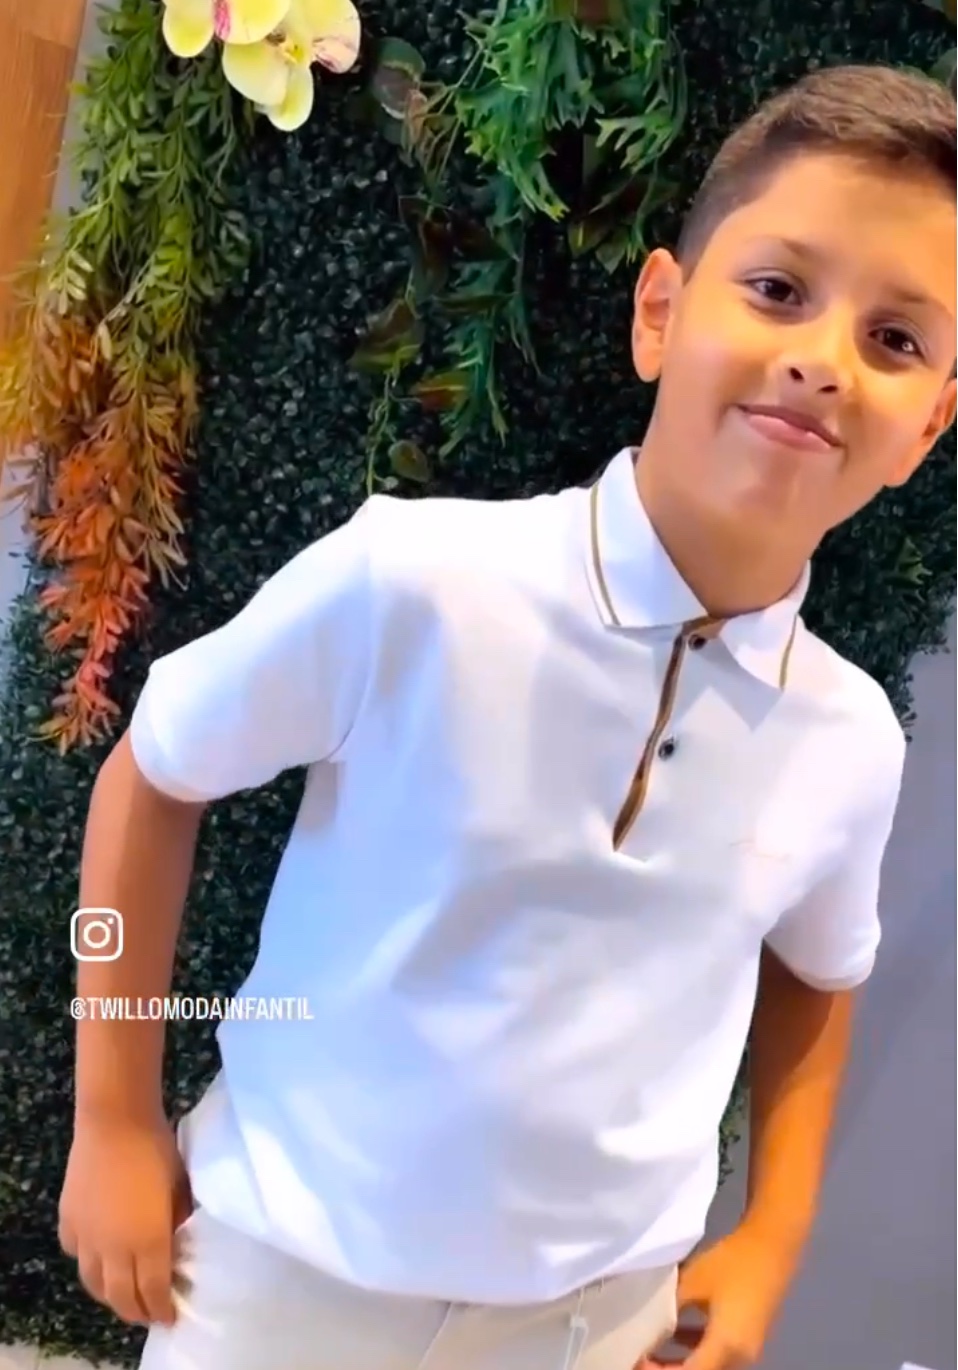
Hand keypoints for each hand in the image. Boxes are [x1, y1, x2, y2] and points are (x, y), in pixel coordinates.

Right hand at [58, 1111, 191, 1326]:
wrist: (117, 1121)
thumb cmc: (157, 1149)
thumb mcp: (180, 1187)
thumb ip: (178, 1220)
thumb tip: (178, 1238)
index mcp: (149, 1242)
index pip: (153, 1291)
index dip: (161, 1310)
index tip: (169, 1317)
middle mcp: (115, 1249)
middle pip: (121, 1296)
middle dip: (136, 1311)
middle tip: (147, 1313)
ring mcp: (87, 1237)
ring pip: (93, 1282)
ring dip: (109, 1294)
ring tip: (121, 1295)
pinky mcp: (69, 1220)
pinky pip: (75, 1254)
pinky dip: (87, 1263)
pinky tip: (97, 1257)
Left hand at [637, 1223, 798, 1369]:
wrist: (773, 1245)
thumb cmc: (732, 1263)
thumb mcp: (693, 1283)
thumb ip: (669, 1311)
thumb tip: (646, 1328)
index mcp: (727, 1348)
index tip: (637, 1359)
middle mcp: (741, 1358)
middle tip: (642, 1355)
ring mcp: (748, 1350)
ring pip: (709, 1366)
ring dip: (682, 1363)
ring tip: (652, 1348)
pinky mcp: (749, 1337)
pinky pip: (719, 1354)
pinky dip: (696, 1350)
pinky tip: (677, 1333)